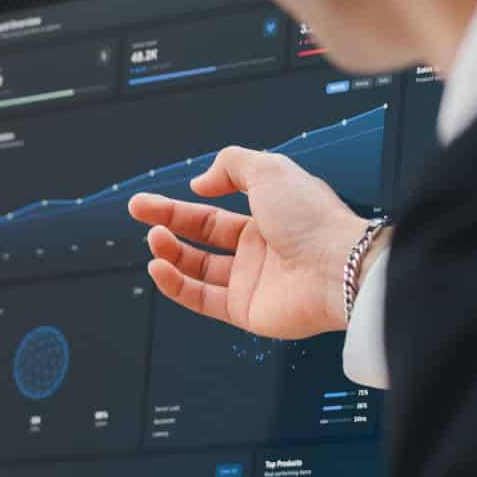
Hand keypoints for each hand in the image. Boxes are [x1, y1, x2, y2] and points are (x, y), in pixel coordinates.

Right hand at [127, 147, 376, 338]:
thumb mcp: (270, 170)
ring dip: (170, 252)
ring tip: (153, 239)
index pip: (212, 213)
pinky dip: (175, 284)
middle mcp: (258, 250)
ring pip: (196, 269)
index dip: (179, 206)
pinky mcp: (245, 310)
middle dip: (166, 223)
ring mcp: (251, 281)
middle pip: (200, 237)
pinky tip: (159, 267)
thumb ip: (231, 166)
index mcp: (267, 218)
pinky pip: (200, 299)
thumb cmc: (313, 220)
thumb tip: (201, 183)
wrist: (337, 268)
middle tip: (138, 211)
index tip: (151, 201)